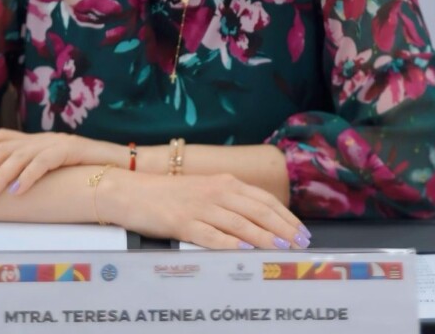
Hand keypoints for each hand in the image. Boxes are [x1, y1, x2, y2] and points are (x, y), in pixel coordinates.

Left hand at [0, 130, 116, 197]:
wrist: (120, 161)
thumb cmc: (86, 168)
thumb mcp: (54, 165)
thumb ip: (33, 168)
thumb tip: (6, 183)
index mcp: (37, 140)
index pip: (2, 136)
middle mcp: (42, 138)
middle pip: (4, 147)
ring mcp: (55, 142)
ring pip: (20, 156)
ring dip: (1, 175)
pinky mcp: (69, 150)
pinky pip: (44, 163)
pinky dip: (28, 177)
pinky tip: (17, 191)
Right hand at [109, 171, 310, 250]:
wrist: (133, 192)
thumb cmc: (171, 195)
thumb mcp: (206, 191)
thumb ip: (231, 201)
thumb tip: (261, 220)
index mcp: (225, 182)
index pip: (264, 200)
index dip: (286, 216)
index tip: (301, 232)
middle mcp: (216, 192)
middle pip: (258, 211)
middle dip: (283, 229)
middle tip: (300, 244)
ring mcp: (200, 208)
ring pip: (240, 224)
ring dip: (264, 237)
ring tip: (282, 249)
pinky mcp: (183, 223)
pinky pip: (212, 235)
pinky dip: (231, 244)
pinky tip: (245, 251)